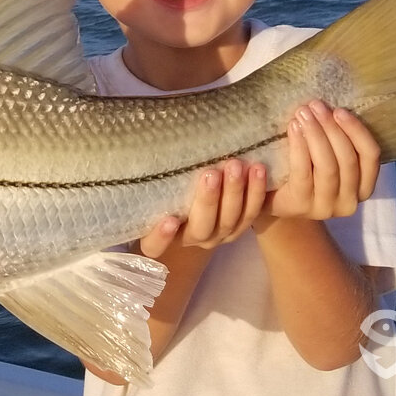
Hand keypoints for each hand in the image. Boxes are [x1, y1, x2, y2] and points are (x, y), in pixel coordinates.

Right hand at [138, 158, 267, 257]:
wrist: (201, 190)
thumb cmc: (165, 186)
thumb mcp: (153, 186)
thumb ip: (149, 177)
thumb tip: (138, 149)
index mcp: (162, 236)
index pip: (155, 246)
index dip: (162, 237)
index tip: (169, 220)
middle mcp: (192, 238)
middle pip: (201, 228)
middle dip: (208, 201)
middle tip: (211, 174)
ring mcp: (218, 234)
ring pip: (230, 221)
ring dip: (235, 193)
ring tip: (236, 166)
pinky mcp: (239, 225)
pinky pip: (251, 213)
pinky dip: (255, 192)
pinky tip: (257, 169)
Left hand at [263, 101, 379, 221]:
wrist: (273, 201)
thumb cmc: (304, 173)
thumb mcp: (326, 158)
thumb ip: (335, 141)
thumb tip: (331, 106)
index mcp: (363, 187)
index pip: (371, 156)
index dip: (357, 131)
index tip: (339, 110)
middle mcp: (350, 201)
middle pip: (348, 159)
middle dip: (331, 128)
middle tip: (315, 106)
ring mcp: (326, 207)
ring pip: (327, 166)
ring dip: (316, 134)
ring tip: (303, 113)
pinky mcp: (301, 206)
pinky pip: (303, 172)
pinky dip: (299, 146)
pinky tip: (293, 128)